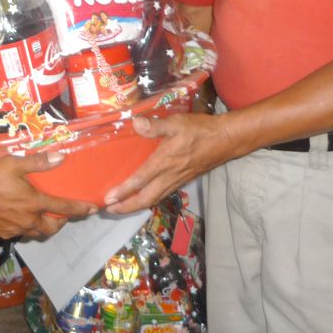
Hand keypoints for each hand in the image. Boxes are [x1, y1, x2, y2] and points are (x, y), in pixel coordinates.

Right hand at [0, 152, 95, 238]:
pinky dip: (26, 226)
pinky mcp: (3, 233)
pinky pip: (21, 233)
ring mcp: (15, 229)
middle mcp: (28, 219)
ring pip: (36, 232)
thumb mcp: (14, 163)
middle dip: (61, 222)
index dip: (80, 208)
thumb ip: (38, 162)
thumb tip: (61, 158)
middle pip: (52, 228)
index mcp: (34, 203)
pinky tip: (20, 217)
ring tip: (42, 215)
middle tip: (62, 214)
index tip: (92, 209)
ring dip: (43, 226)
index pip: (64, 207)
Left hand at [103, 112, 234, 213]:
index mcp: (164, 163)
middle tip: (109, 209)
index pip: (140, 181)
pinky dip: (150, 200)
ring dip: (137, 206)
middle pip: (145, 199)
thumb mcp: (176, 123)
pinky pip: (162, 195)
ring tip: (121, 207)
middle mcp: (169, 176)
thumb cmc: (199, 130)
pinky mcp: (182, 180)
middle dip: (126, 207)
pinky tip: (144, 197)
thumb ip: (155, 125)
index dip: (123, 192)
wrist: (225, 140)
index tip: (108, 200)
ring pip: (154, 199)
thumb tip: (135, 123)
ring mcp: (176, 181)